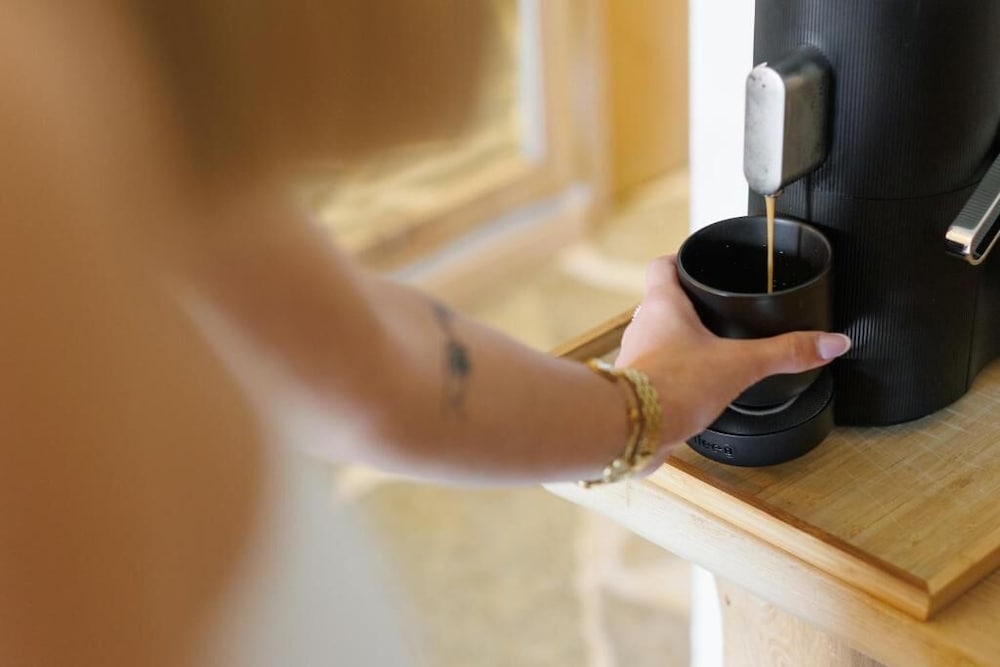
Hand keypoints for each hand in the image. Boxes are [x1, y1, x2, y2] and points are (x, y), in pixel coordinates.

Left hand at [617, 255, 850, 458]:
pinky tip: (697, 386)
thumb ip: (785, 352)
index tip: (699, 261)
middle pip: (662, 301)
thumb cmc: (670, 387)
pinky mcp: (638, 387)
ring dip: (680, 341)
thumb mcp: (740, 364)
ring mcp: (637, 357)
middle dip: (689, 304)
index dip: (682, 259)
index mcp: (663, 304)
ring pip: (658, 337)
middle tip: (715, 307)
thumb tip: (828, 342)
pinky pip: (657, 370)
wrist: (634, 429)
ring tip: (711, 347)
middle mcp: (643, 326)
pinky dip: (676, 373)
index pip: (665, 264)